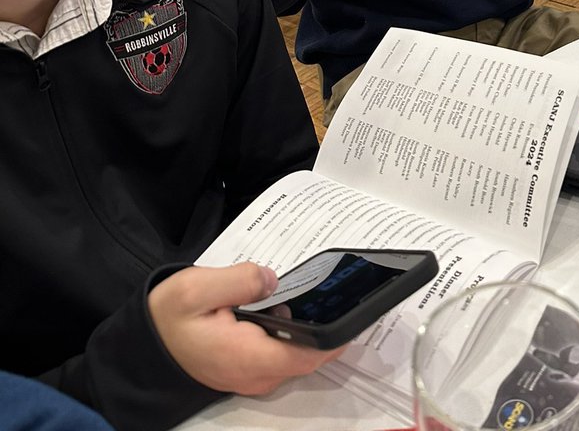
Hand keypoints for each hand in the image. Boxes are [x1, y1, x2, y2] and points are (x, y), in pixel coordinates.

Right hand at [148, 263, 340, 395]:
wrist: (144, 346)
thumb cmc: (169, 318)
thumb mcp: (197, 289)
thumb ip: (239, 281)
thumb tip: (271, 279)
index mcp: (249, 356)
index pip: (307, 355)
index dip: (336, 337)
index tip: (358, 311)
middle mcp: (256, 374)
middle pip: (308, 357)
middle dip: (328, 327)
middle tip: (343, 288)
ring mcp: (252, 374)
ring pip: (295, 354)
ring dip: (310, 329)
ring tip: (322, 291)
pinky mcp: (248, 367)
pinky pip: (281, 352)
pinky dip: (292, 332)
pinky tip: (289, 304)